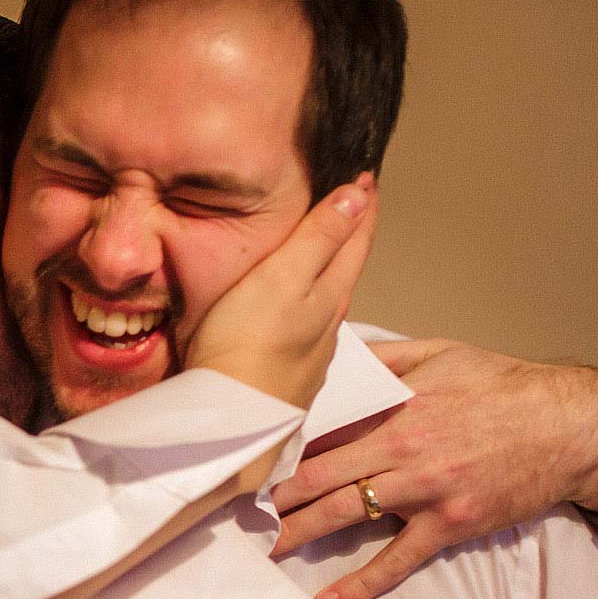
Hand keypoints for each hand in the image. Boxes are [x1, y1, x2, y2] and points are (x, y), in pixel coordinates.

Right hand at [188, 177, 375, 413]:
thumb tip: (359, 195)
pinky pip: (306, 327)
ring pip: (328, 300)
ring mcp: (309, 354)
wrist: (229, 422)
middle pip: (346, 268)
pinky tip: (295, 309)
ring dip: (331, 269)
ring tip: (325, 248)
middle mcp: (328, 324)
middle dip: (351, 233)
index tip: (368, 176)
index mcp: (329, 294)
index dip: (362, 206)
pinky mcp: (286, 376)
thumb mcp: (283, 278)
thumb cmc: (246, 344)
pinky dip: (309, 304)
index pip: (355, 240)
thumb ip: (319, 238)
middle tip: (354, 202)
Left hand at [270, 338, 597, 598]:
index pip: (319, 429)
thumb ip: (382, 358)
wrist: (574, 426)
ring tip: (256, 549)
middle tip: (225, 510)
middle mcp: (403, 450)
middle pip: (318, 476)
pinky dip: (360, 585)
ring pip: (344, 515)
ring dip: (296, 534)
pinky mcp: (450, 525)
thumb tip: (331, 353)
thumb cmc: (504, 384)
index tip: (239, 459)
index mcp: (395, 408)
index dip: (276, 447)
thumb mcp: (441, 353)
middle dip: (269, 495)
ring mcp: (426, 491)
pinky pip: (397, 561)